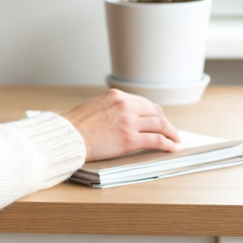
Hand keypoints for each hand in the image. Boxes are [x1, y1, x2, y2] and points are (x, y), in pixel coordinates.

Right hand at [63, 89, 179, 161]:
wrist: (67, 137)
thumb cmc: (75, 125)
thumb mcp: (94, 106)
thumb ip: (111, 108)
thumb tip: (125, 117)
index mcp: (115, 95)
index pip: (143, 102)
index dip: (153, 113)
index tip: (157, 119)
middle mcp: (124, 105)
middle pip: (155, 111)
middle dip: (165, 121)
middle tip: (169, 130)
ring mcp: (129, 122)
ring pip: (161, 124)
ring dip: (171, 132)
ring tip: (175, 139)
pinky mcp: (130, 139)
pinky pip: (157, 140)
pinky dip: (168, 143)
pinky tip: (172, 147)